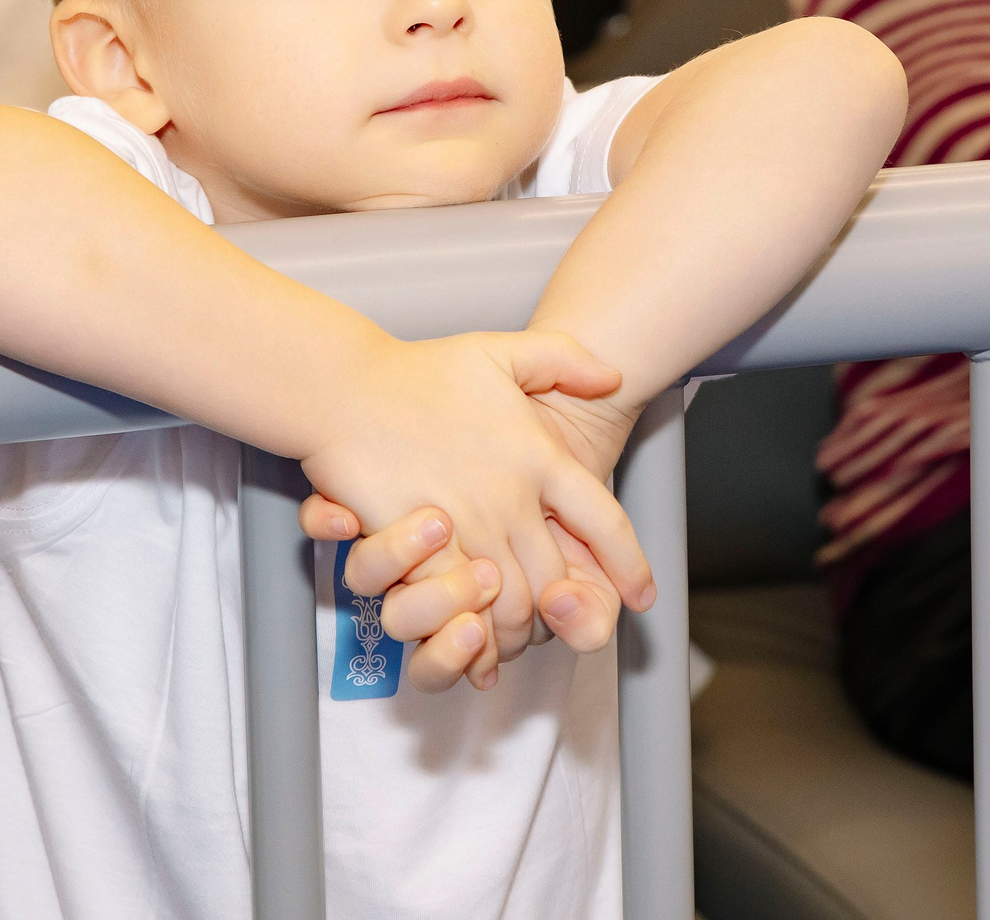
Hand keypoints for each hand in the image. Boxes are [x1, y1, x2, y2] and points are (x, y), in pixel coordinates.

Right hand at [299, 329, 651, 684]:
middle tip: (561, 627)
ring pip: (512, 600)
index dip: (630, 564)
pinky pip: (459, 604)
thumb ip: (563, 358)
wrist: (345, 387)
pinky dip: (473, 631)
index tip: (643, 596)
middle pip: (558, 577)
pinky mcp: (422, 546)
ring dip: (519, 628)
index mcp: (540, 455)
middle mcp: (512, 495)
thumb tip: (612, 377)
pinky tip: (477, 640)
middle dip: (564, 612)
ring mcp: (467, 522)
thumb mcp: (501, 350)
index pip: (606, 522)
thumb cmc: (419, 371)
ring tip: (518, 638)